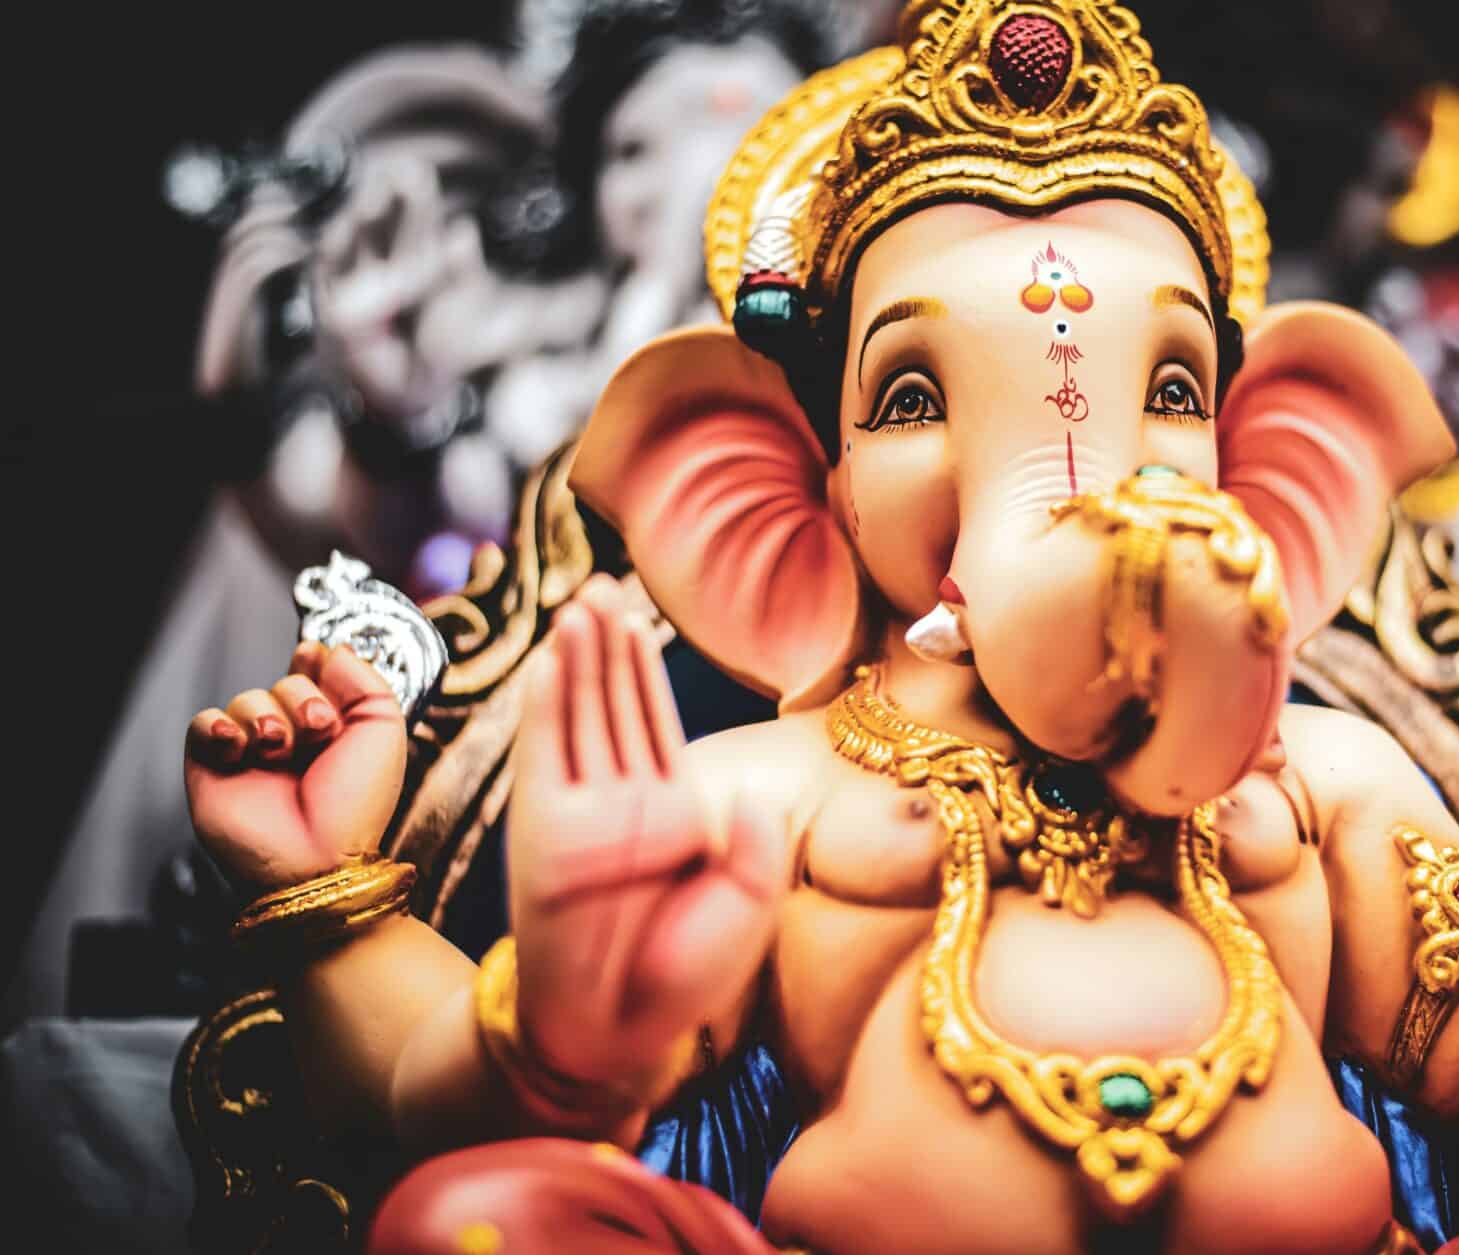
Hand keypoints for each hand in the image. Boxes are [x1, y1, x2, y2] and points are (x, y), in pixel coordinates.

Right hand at [184, 643, 407, 890]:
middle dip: (302, 700)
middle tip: (317, 732)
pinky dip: (217, 725)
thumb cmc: (355, 804)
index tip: (320, 668)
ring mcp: (250, 753)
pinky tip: (238, 746)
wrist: (317, 858)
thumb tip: (328, 648)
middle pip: (283, 682)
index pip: (314, 673)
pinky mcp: (211, 769)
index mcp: (332, 728)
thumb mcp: (382, 729)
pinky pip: (202, 723)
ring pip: (245, 698)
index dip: (316, 666)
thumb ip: (363, 679)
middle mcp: (291, 738)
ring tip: (279, 751)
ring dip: (266, 717)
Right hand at [507, 577, 782, 1099]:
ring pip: (581, 716)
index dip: (643, 667)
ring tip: (576, 604)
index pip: (656, 721)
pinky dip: (550, 706)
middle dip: (607, 643)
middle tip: (598, 582)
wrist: (620, 1033)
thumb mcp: (748, 909)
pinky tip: (554, 662)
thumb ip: (755, 848)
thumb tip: (751, 799)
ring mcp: (582, 815)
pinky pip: (548, 754)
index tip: (634, 614)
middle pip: (614, 704)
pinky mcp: (545, 833)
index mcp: (675, 811)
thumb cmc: (688, 979)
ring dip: (577, 659)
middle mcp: (625, 804)